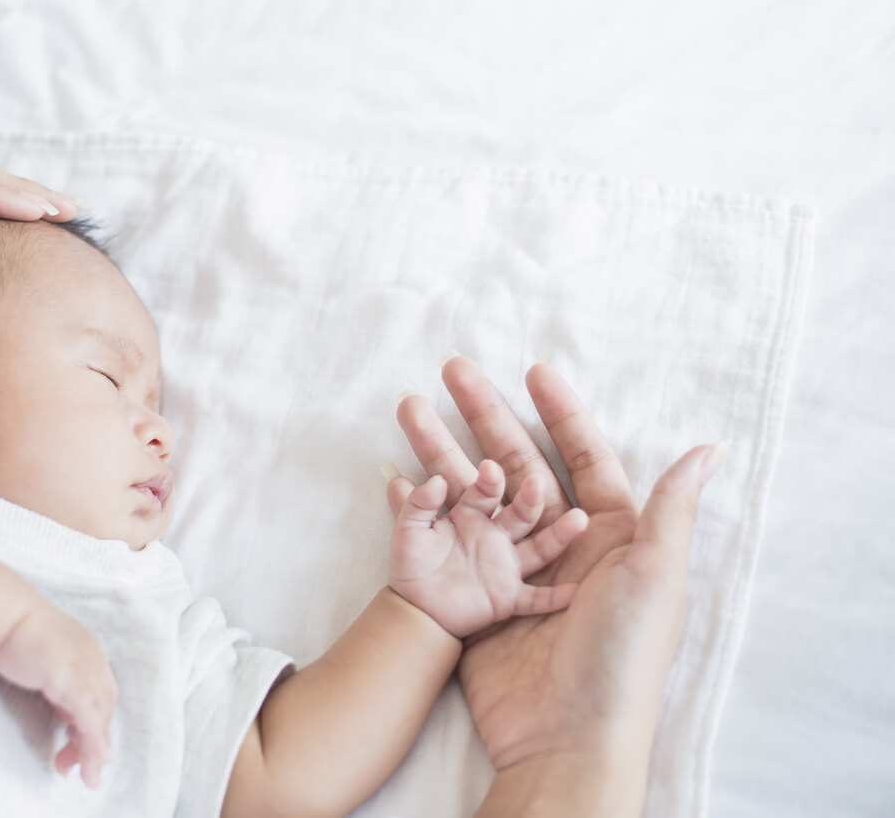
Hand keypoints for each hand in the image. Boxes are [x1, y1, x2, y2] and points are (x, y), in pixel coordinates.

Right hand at [0, 601, 117, 787]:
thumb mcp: (43, 664)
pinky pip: (89, 714)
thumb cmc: (13, 633)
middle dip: (95, 741)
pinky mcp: (71, 676)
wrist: (0, 614)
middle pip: (104, 706)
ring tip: (88, 775)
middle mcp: (92, 657)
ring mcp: (84, 665)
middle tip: (84, 769)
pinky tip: (97, 757)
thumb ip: (59, 688)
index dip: (94, 722)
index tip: (77, 743)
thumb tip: (67, 716)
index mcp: (88, 650)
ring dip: (96, 749)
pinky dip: (95, 738)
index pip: (100, 693)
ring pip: (100, 714)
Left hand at [386, 459, 586, 637]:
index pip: (485, 493)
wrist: (413, 608)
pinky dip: (555, 597)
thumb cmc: (412, 564)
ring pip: (539, 548)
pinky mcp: (509, 597)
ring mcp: (506, 566)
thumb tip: (433, 480)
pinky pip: (536, 598)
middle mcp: (496, 536)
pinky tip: (576, 591)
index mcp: (472, 515)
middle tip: (535, 483)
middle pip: (520, 514)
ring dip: (559, 535)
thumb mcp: (407, 531)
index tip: (489, 468)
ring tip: (579, 519)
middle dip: (529, 499)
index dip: (488, 481)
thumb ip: (417, 504)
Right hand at [390, 357, 723, 793]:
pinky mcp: (480, 596)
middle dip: (487, 414)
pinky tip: (398, 475)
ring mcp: (516, 568)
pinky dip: (423, 504)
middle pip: (521, 462)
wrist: (568, 736)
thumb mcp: (655, 577)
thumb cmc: (621, 654)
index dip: (559, 412)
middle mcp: (562, 544)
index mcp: (611, 535)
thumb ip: (671, 510)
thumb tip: (708, 448)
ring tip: (409, 409)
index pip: (584, 456)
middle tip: (453, 372)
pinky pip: (448, 536)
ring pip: (476, 491)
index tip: (532, 371)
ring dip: (442, 450)